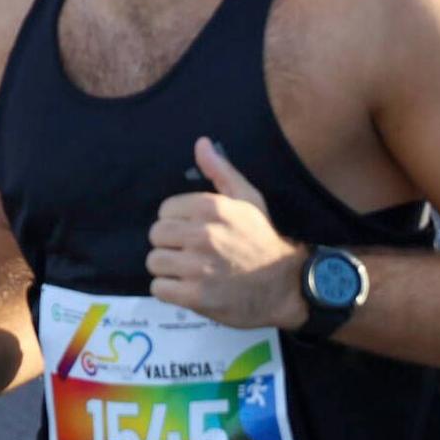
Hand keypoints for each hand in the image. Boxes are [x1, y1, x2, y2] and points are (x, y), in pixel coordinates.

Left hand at [146, 138, 306, 330]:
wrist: (285, 285)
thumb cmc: (262, 239)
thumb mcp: (248, 198)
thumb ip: (221, 170)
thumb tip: (201, 143)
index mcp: (211, 207)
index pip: (164, 210)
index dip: (177, 221)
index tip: (192, 230)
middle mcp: (202, 234)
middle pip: (156, 235)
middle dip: (169, 243)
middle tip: (188, 252)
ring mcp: (198, 267)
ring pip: (154, 262)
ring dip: (168, 268)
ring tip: (187, 270)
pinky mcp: (196, 297)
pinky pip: (159, 289)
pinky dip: (169, 290)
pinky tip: (186, 288)